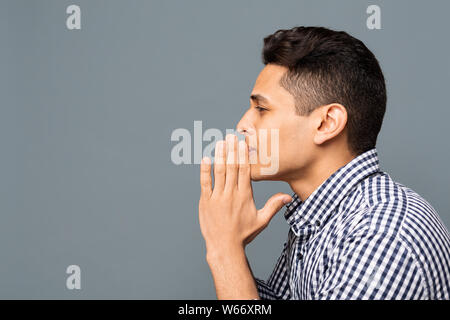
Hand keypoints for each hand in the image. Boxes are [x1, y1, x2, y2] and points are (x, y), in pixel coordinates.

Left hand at [198, 134, 291, 256]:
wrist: (225, 247)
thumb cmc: (243, 234)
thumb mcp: (261, 220)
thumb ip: (273, 206)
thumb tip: (288, 197)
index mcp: (244, 196)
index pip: (244, 170)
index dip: (243, 155)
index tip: (243, 143)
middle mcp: (231, 194)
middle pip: (232, 167)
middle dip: (232, 150)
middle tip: (231, 136)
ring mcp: (217, 197)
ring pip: (219, 172)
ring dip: (220, 156)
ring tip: (220, 142)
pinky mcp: (205, 202)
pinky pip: (204, 183)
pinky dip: (204, 170)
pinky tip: (206, 159)